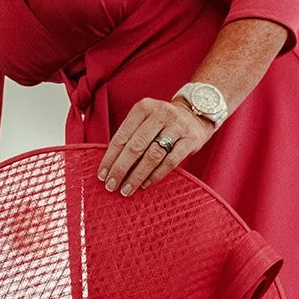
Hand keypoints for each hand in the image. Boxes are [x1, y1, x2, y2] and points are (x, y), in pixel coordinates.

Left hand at [98, 96, 216, 197]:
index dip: (110, 157)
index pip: (122, 136)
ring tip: (126, 189)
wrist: (196, 113)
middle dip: (120, 169)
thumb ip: (130, 137)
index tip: (102, 175)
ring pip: (153, 155)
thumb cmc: (162, 123)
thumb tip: (109, 167)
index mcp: (143, 108)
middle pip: (136, 146)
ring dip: (137, 175)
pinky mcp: (191, 139)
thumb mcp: (145, 120)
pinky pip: (170, 161)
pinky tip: (145, 185)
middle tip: (111, 185)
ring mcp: (177, 126)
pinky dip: (156, 175)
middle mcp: (160, 114)